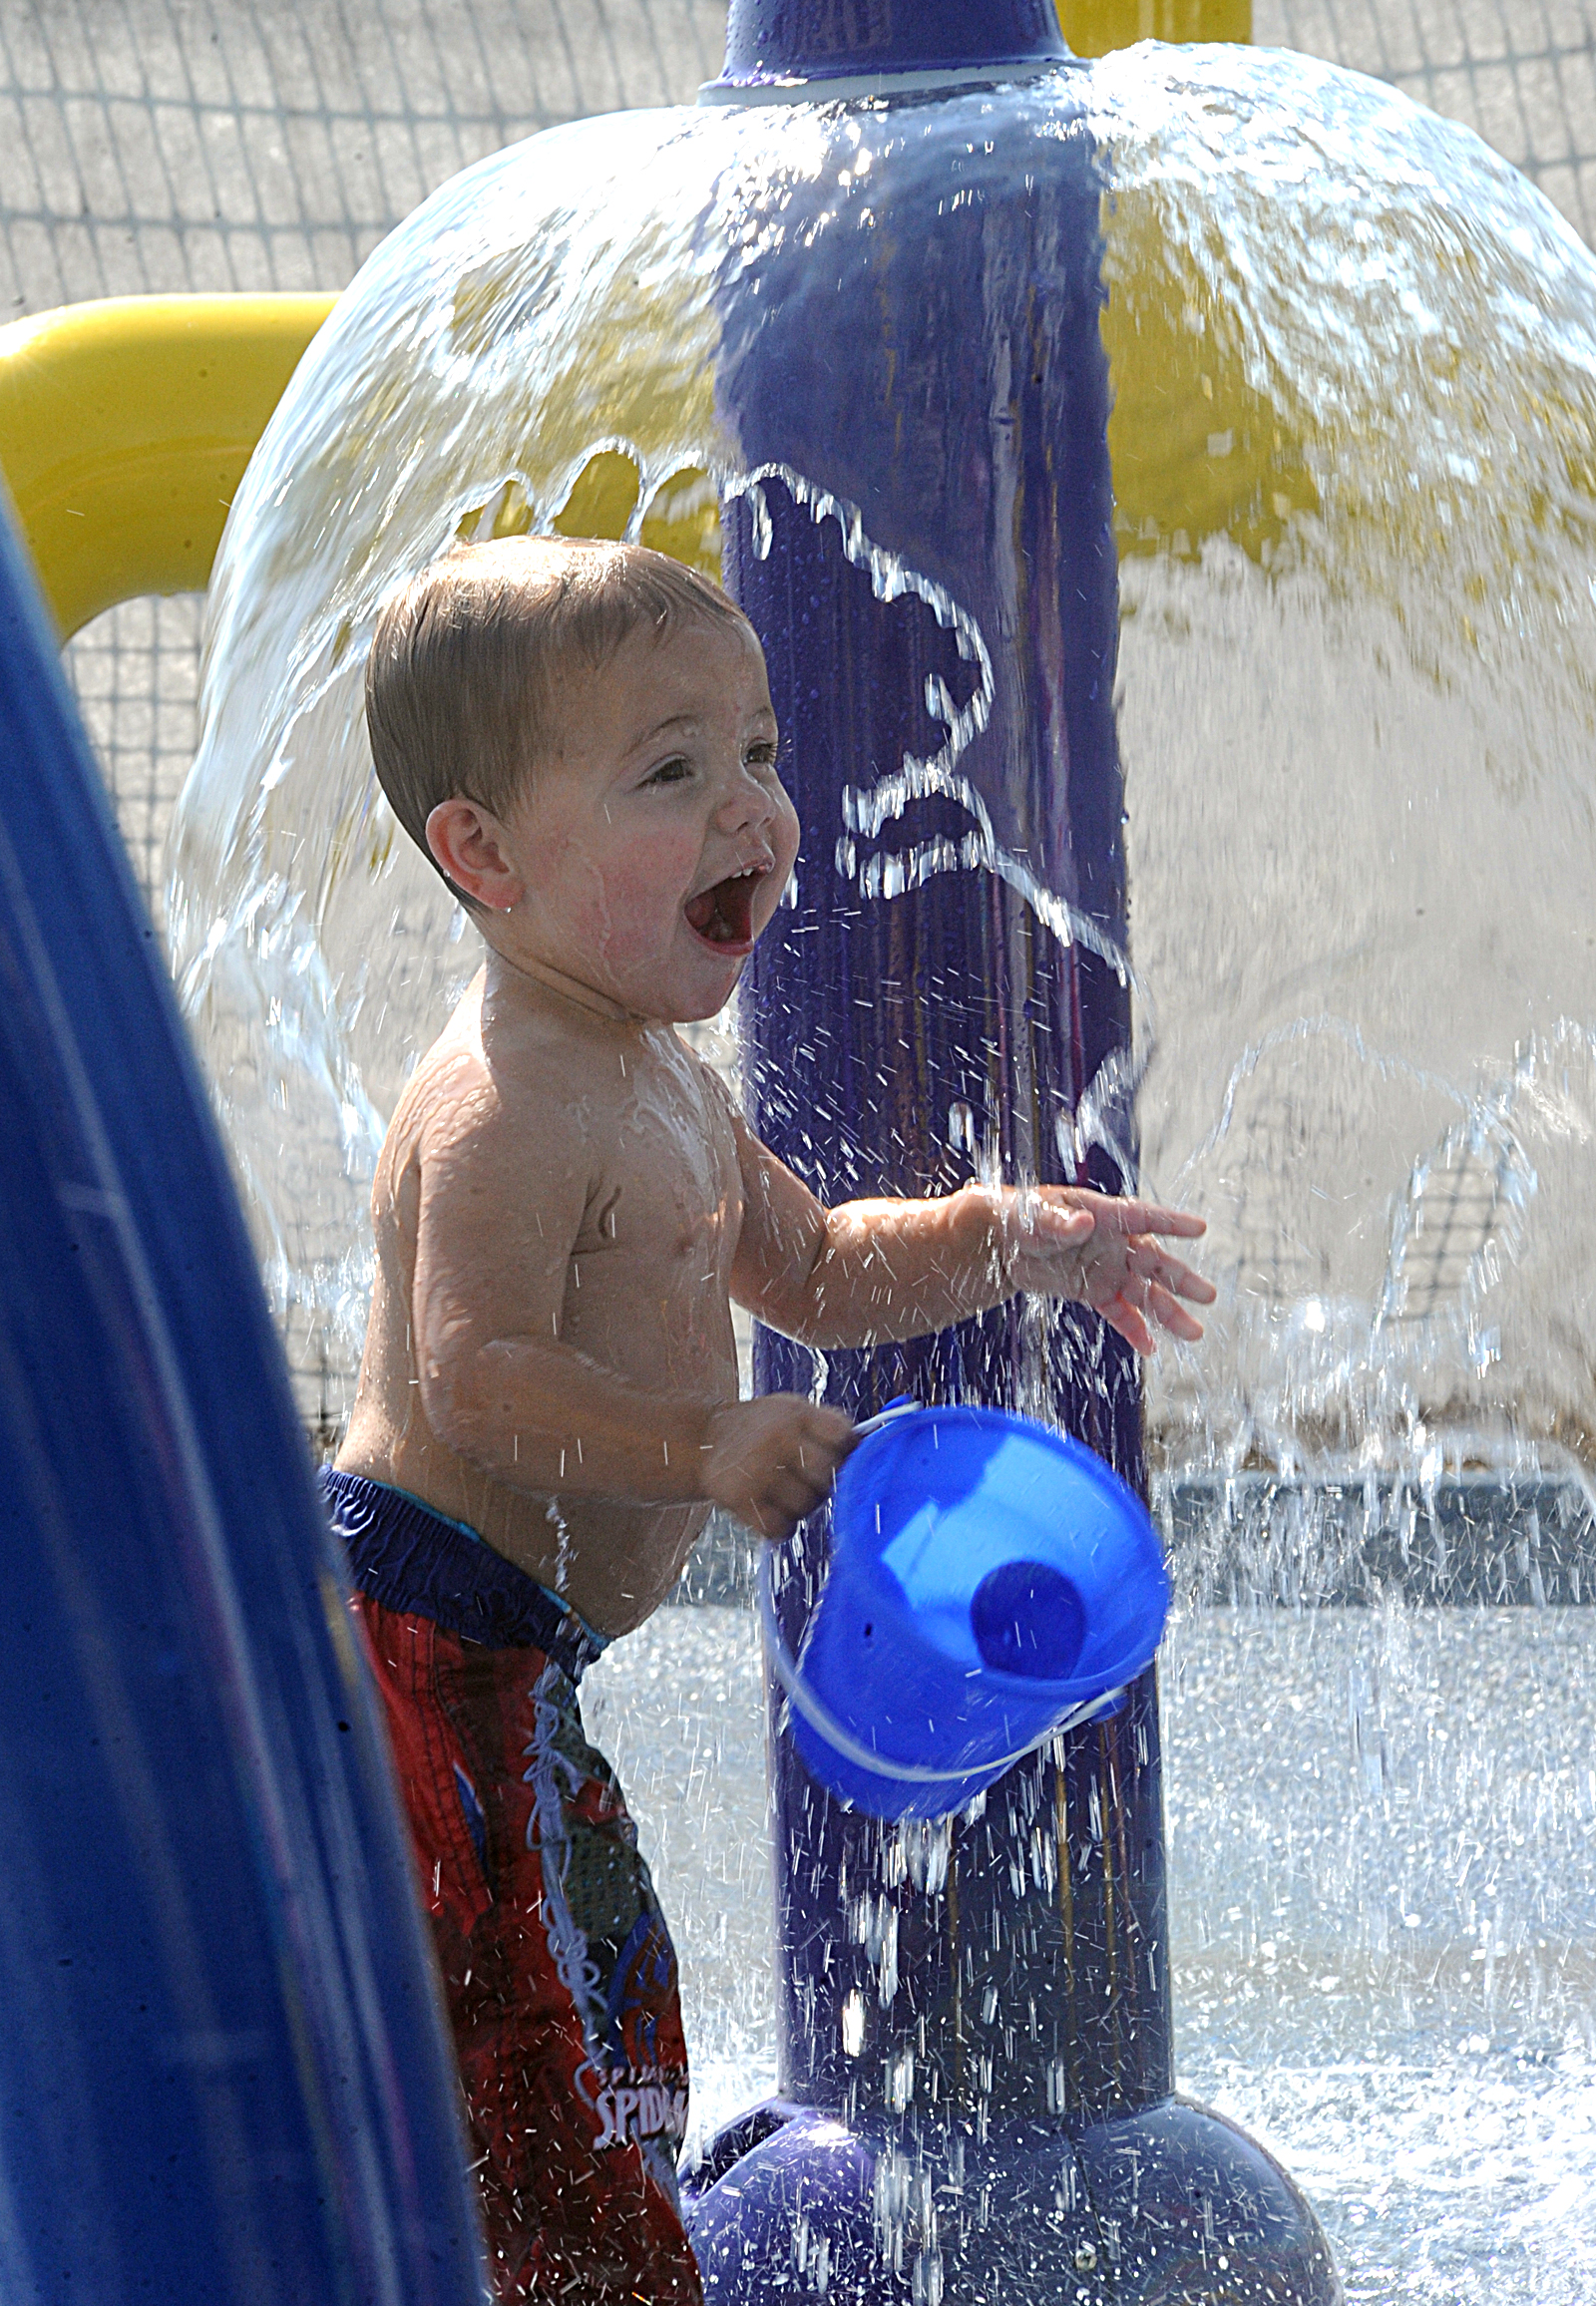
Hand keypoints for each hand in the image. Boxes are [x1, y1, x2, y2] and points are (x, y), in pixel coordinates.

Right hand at [700, 1396, 856, 1541]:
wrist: (703, 1440)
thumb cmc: (762, 1429)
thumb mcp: (791, 1410)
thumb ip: (827, 1426)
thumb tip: (871, 1447)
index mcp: (795, 1413)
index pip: (843, 1437)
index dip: (846, 1452)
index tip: (838, 1456)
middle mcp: (776, 1438)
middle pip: (828, 1476)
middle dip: (823, 1484)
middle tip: (807, 1479)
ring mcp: (757, 1469)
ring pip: (805, 1506)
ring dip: (801, 1507)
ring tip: (784, 1492)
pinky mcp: (739, 1498)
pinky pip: (778, 1528)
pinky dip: (779, 1526)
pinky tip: (770, 1509)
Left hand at [996, 1187, 1215, 1355]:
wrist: (1004, 1242)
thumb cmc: (1024, 1216)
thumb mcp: (1037, 1216)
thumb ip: (1061, 1222)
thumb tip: (1083, 1223)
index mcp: (1104, 1215)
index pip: (1143, 1218)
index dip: (1171, 1223)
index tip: (1200, 1228)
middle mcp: (1113, 1243)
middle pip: (1154, 1263)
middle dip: (1180, 1280)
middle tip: (1209, 1296)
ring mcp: (1107, 1269)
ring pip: (1144, 1293)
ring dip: (1168, 1312)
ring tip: (1194, 1333)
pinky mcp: (1094, 1292)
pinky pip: (1119, 1313)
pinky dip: (1134, 1329)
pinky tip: (1151, 1348)